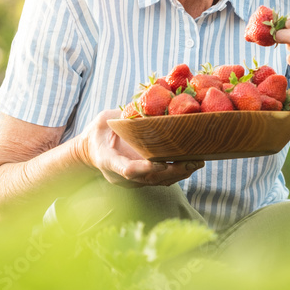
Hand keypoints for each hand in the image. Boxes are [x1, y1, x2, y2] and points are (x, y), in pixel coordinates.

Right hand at [80, 110, 202, 187]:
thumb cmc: (98, 133)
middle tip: (191, 162)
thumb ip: (121, 118)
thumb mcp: (104, 121)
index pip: (127, 169)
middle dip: (172, 171)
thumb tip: (143, 108)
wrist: (92, 150)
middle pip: (149, 178)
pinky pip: (162, 180)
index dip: (143, 168)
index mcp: (108, 160)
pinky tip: (192, 164)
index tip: (159, 164)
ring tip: (198, 162)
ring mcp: (132, 180)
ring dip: (180, 173)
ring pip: (158, 181)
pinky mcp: (142, 180)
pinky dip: (178, 173)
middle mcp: (121, 175)